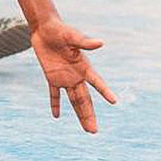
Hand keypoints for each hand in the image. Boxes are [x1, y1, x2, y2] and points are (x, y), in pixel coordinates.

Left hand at [31, 18, 115, 132]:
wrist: (45, 28)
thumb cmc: (60, 30)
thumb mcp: (72, 36)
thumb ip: (85, 42)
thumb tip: (100, 43)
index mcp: (84, 66)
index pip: (96, 82)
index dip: (105, 91)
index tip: (114, 102)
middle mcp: (77, 75)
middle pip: (84, 99)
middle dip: (89, 115)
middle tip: (94, 131)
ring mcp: (65, 78)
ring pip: (74, 100)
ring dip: (79, 114)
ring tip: (88, 129)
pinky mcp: (52, 77)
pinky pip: (54, 94)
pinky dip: (55, 104)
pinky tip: (56, 116)